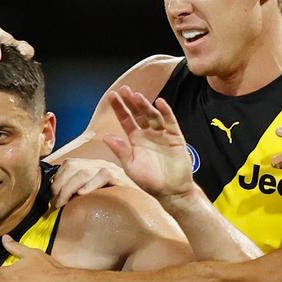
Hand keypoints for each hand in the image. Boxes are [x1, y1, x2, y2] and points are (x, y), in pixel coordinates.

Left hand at [51, 158, 138, 207]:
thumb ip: (76, 194)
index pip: (69, 164)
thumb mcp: (91, 198)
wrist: (140, 211)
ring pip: (83, 171)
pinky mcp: (120, 177)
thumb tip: (55, 200)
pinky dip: (90, 184)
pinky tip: (82, 195)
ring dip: (69, 188)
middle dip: (60, 185)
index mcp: (91, 167)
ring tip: (64, 202)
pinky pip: (102, 175)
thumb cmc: (113, 207)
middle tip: (56, 203)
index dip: (57, 179)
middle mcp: (99, 164)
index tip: (52, 197)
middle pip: (73, 166)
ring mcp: (110, 169)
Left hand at [103, 85, 194, 200]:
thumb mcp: (131, 166)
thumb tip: (106, 136)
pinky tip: (160, 103)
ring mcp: (162, 134)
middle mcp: (148, 134)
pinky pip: (170, 122)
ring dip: (145, 106)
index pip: (126, 120)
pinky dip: (166, 112)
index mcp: (136, 140)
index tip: (112, 95)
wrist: (172, 192)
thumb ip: (120, 151)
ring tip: (137, 96)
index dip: (119, 108)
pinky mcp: (175, 137)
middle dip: (131, 102)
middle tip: (124, 89)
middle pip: (138, 114)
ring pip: (153, 115)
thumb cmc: (150, 181)